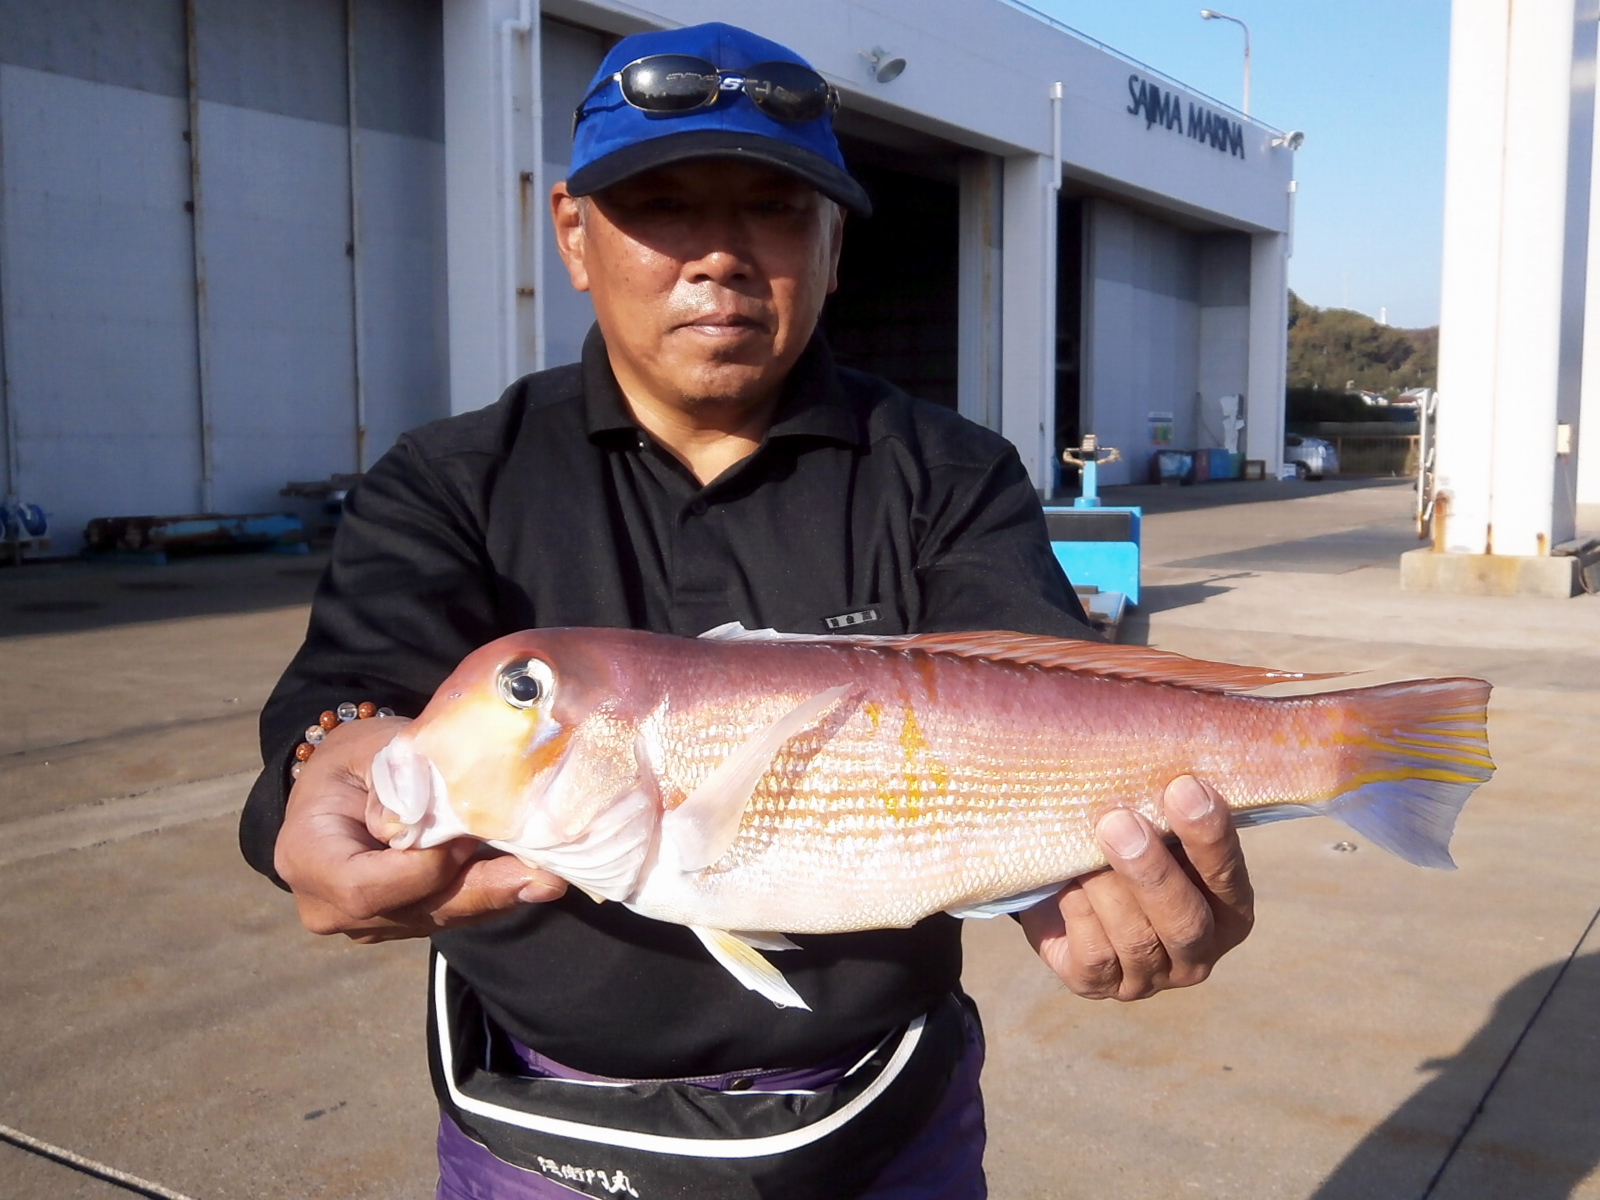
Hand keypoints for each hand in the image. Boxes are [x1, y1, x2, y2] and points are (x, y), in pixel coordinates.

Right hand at [273, 715, 566, 942]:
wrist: (343, 785)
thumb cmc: (353, 759)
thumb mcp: (369, 750)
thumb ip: (400, 779)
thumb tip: (440, 816)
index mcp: (306, 857)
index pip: (365, 886)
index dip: (420, 869)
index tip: (465, 836)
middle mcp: (330, 905)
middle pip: (413, 910)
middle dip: (481, 891)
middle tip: (542, 877)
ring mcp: (370, 921)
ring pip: (440, 916)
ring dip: (497, 895)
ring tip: (549, 876)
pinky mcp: (405, 921)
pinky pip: (452, 913)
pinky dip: (492, 895)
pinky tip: (533, 878)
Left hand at [1019, 776, 1253, 1000]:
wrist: (1064, 885)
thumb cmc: (1126, 845)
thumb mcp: (1156, 826)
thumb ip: (1169, 803)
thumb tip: (1175, 735)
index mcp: (1228, 910)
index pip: (1228, 878)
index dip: (1209, 837)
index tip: (1184, 788)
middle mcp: (1197, 951)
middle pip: (1183, 919)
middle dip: (1151, 871)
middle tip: (1118, 822)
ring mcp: (1149, 976)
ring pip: (1134, 937)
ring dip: (1106, 888)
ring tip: (1084, 846)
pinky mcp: (1098, 985)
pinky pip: (1093, 955)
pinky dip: (1078, 911)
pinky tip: (1066, 878)